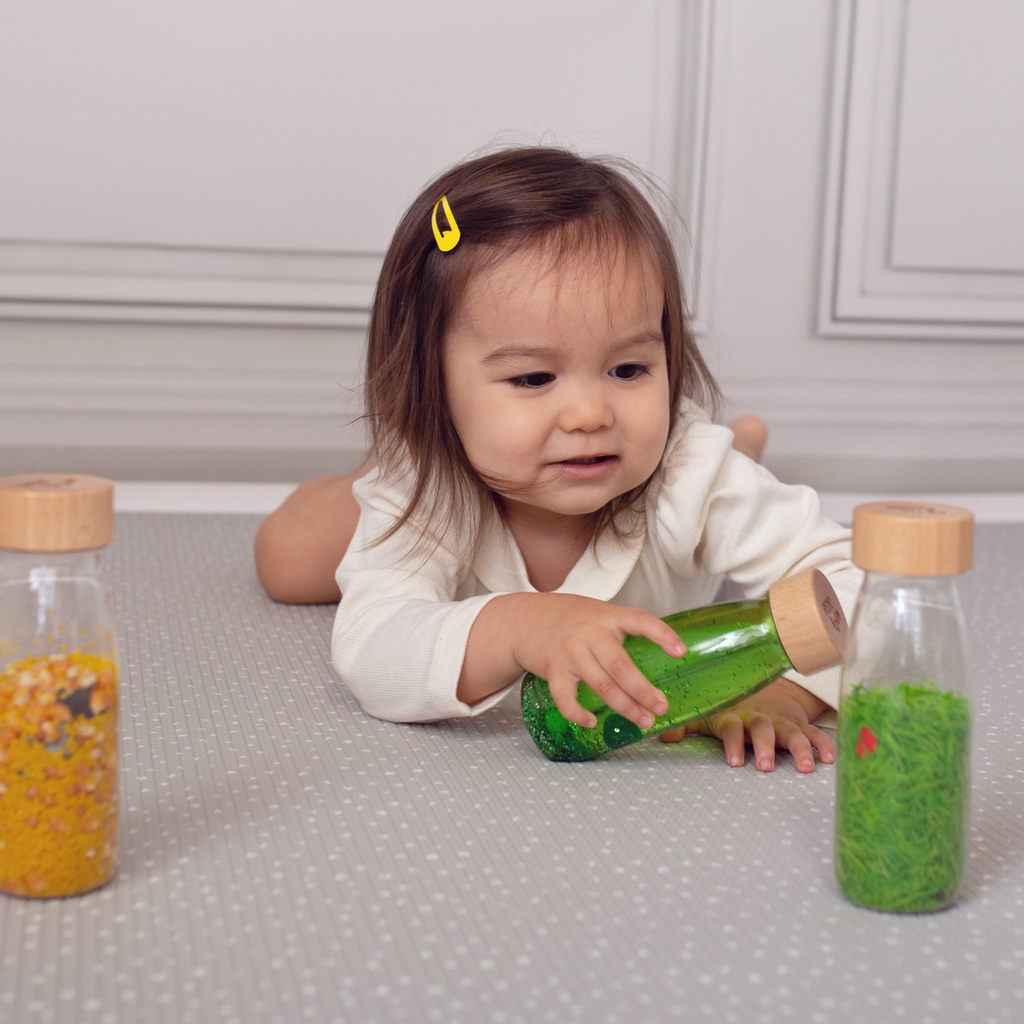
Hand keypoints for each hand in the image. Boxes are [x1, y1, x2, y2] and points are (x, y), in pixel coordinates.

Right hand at [461, 592, 685, 729]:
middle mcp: (589, 633)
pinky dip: (578, 714)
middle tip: (661, 707)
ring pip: (601, 685)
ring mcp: (570, 652)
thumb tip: (659, 659)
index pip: (640, 620)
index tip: (681, 652)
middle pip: (620, 666)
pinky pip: (566, 698)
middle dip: (643, 690)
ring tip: (644, 720)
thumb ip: (622, 631)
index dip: (662, 635)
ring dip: (625, 707)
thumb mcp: (599, 613)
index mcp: (607, 616)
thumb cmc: (571, 618)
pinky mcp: (553, 670)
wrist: (526, 618)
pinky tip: (591, 722)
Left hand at [658, 677, 833, 773]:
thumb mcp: (705, 716)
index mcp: (733, 716)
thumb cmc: (728, 709)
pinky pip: (814, 732)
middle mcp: (758, 718)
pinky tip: (829, 758)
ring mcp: (781, 721)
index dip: (733, 743)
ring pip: (792, 732)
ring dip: (800, 748)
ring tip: (806, 768)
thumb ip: (684, 726)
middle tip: (765, 767)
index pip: (731, 727)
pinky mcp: (799, 724)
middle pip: (763, 729)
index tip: (735, 762)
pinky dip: (823, 743)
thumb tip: (662, 736)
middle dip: (765, 746)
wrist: (761, 688)